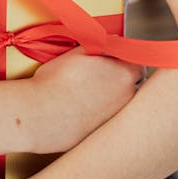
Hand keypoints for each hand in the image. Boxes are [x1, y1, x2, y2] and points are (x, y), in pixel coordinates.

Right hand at [28, 49, 142, 153]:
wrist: (39, 115)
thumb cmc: (55, 82)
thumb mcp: (79, 52)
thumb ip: (101, 46)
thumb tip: (111, 43)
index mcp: (124, 75)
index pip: (138, 63)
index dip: (124, 59)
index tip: (113, 59)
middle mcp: (128, 99)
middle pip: (132, 85)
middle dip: (119, 79)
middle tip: (98, 76)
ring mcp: (117, 119)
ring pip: (121, 104)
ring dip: (110, 98)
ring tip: (86, 93)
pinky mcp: (103, 135)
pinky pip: (107, 120)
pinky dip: (98, 115)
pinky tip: (80, 110)